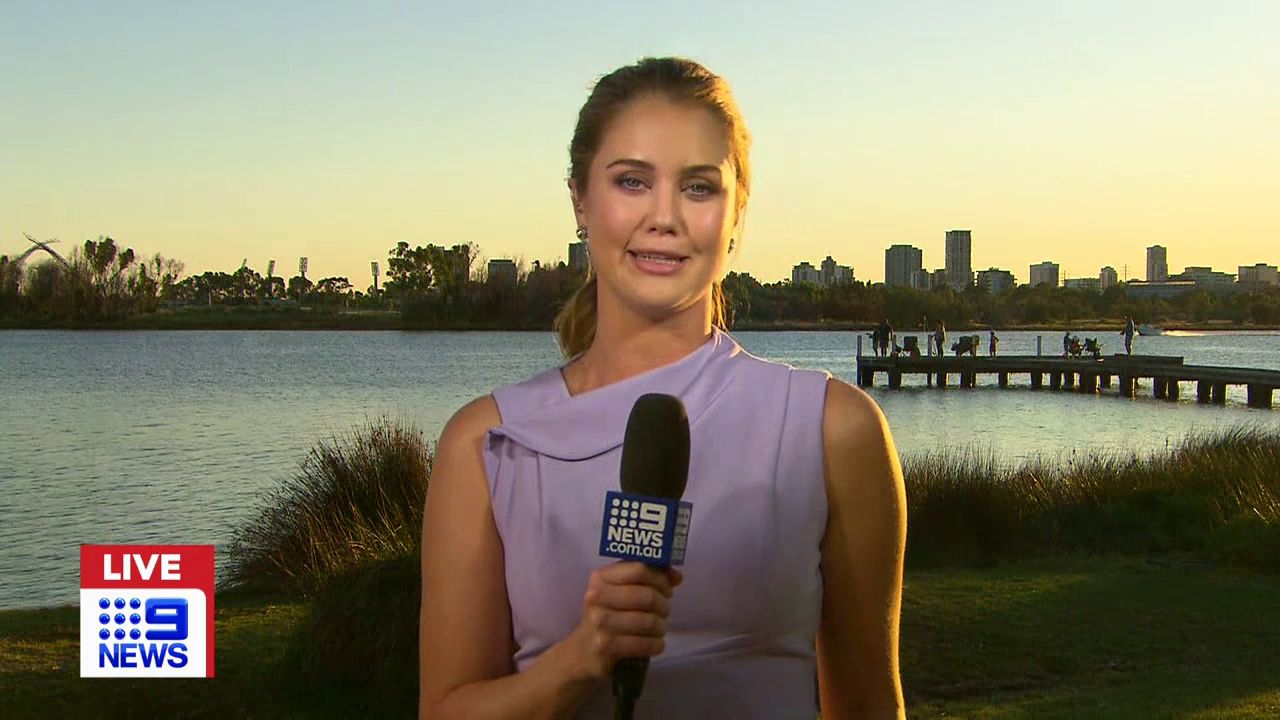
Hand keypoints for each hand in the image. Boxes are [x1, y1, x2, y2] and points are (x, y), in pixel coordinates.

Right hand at [567, 562, 682, 680]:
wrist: (582, 651)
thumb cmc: (607, 614)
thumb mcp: (620, 590)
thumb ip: (647, 578)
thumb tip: (677, 576)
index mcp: (600, 578)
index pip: (639, 570)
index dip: (660, 579)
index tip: (666, 589)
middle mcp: (596, 597)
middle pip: (647, 596)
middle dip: (663, 605)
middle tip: (663, 611)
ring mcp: (600, 623)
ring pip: (649, 621)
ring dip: (661, 627)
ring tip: (658, 629)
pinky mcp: (606, 647)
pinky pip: (645, 644)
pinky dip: (656, 644)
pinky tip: (655, 643)